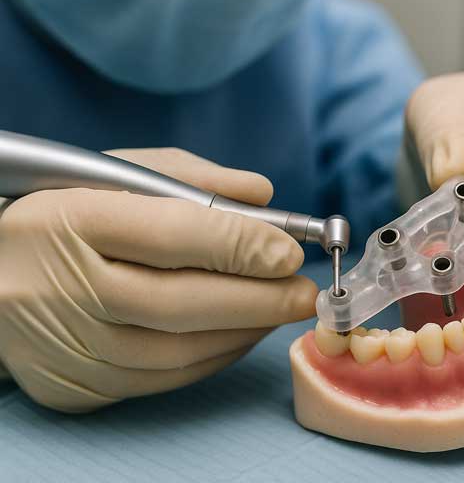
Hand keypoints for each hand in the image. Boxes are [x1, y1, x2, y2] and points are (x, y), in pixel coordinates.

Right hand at [0, 148, 316, 411]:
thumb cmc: (65, 214)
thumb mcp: (117, 174)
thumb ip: (193, 180)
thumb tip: (265, 196)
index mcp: (71, 217)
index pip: (171, 234)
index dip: (241, 245)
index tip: (289, 252)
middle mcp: (62, 287)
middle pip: (180, 303)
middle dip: (258, 300)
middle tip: (304, 294)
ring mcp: (64, 345)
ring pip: (176, 352)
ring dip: (242, 333)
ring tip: (278, 311)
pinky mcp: (71, 385)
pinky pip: (160, 379)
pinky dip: (211, 358)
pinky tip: (237, 334)